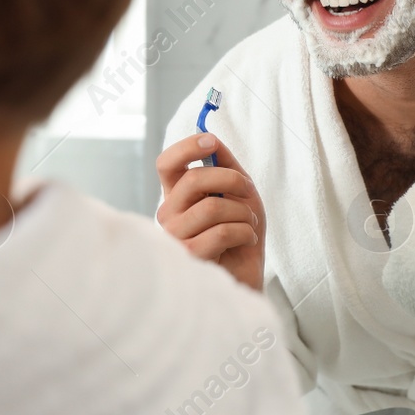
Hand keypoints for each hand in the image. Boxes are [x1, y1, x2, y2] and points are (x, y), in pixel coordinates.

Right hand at [156, 133, 265, 290]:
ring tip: (248, 225)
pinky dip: (245, 233)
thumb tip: (212, 138)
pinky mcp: (188, 257)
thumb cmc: (240, 235)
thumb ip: (226, 166)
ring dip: (243, 214)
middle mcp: (169, 214)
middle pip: (193, 180)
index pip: (166, 164)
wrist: (247, 276)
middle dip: (232, 180)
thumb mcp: (241, 194)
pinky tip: (246, 241)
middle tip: (248, 193)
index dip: (186, 148)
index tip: (211, 142)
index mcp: (177, 196)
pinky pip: (222, 232)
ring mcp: (175, 237)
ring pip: (212, 207)